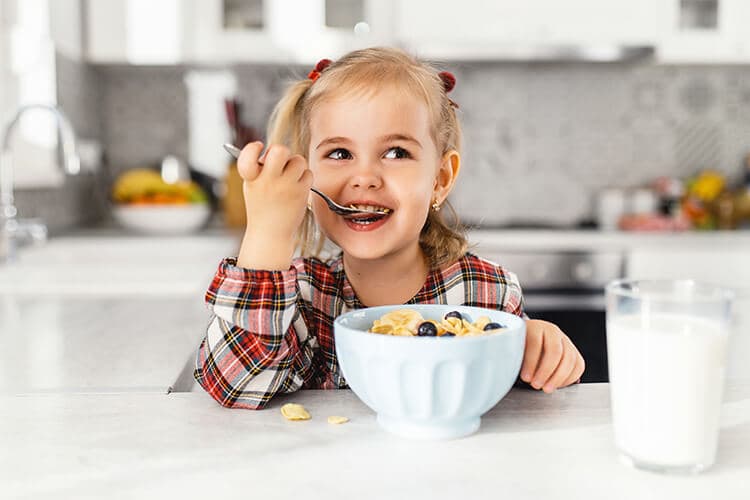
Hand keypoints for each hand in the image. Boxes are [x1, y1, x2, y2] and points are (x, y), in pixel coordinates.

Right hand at [235, 142, 312, 268]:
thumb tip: (274, 150)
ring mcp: (286, 186)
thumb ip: (260, 168)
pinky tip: (296, 187)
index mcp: (251, 178)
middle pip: (280, 150)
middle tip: (280, 161)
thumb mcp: (253, 185)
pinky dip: (304, 177)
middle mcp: (268, 180)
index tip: (259, 147)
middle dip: (282, 151)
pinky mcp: (301, 192)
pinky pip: (308, 173)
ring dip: (296, 165)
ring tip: (289, 177)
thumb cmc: (262, 207)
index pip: (248, 154)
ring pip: (299, 160)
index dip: (253, 147)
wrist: (271, 233)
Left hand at [520, 319, 584, 392]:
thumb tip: (508, 370)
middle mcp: (553, 331)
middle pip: (555, 351)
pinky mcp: (574, 351)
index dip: (531, 362)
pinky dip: (569, 378)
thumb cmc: (521, 344)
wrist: (532, 337)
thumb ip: (513, 356)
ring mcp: (566, 341)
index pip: (535, 343)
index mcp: (536, 327)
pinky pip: (578, 365)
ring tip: (547, 388)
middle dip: (546, 372)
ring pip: (569, 359)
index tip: (525, 377)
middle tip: (537, 385)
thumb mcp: (515, 347)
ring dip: (558, 378)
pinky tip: (558, 385)